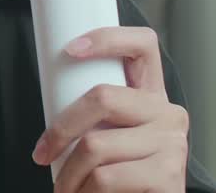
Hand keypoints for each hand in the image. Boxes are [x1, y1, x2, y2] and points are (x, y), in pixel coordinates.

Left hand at [31, 27, 189, 191]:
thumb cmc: (119, 173)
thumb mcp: (109, 135)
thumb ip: (95, 113)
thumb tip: (48, 92)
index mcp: (151, 95)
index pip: (143, 45)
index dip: (107, 38)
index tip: (69, 49)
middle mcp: (168, 113)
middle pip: (102, 96)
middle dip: (60, 130)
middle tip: (42, 154)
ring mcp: (173, 144)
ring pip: (95, 145)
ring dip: (68, 174)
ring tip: (63, 187)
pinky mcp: (169, 176)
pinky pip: (106, 177)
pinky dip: (83, 192)